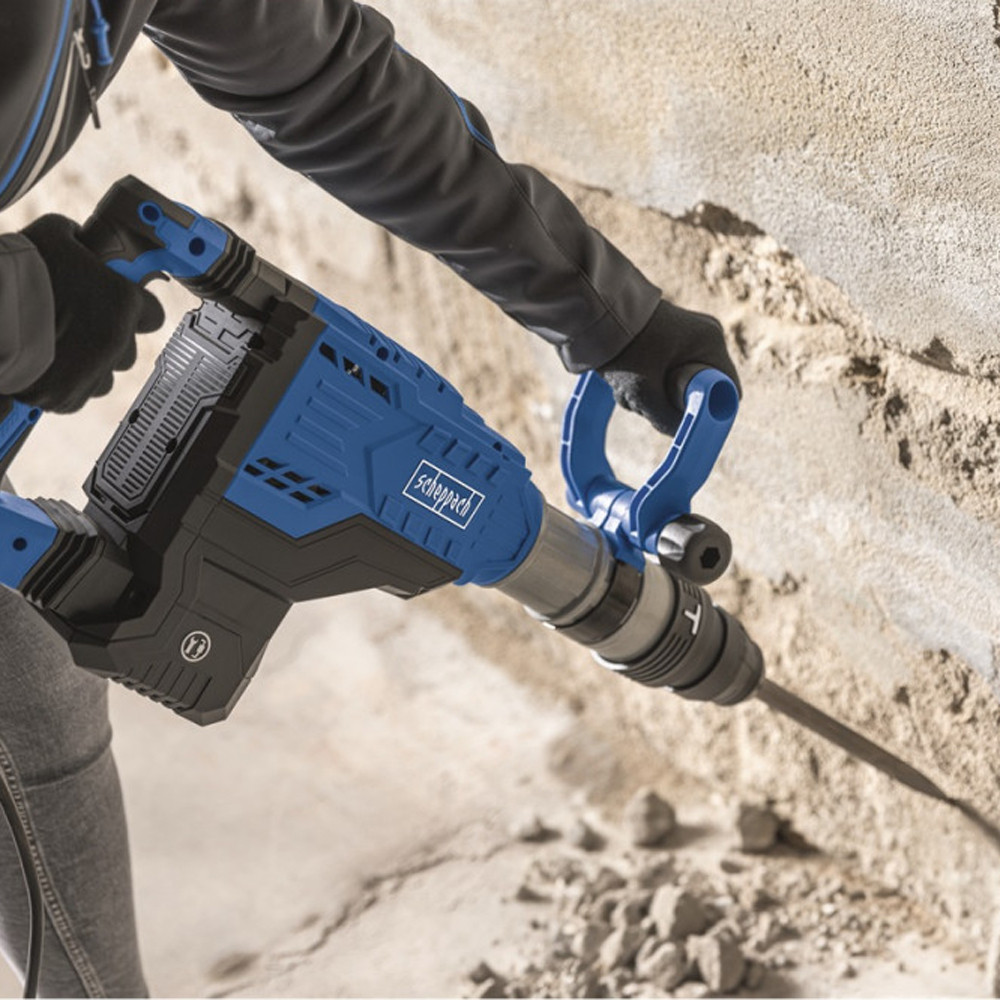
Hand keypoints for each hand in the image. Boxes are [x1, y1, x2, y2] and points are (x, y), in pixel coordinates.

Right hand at [17, 214, 163, 412]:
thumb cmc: (18, 271)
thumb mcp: (53, 234)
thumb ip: (79, 239)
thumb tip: (82, 241)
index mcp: (123, 303)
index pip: (153, 315)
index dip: (134, 307)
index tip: (117, 303)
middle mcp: (115, 342)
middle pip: (128, 348)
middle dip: (108, 338)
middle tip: (78, 322)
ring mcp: (93, 373)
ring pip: (105, 374)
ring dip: (89, 363)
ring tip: (57, 344)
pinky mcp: (67, 398)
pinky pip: (78, 393)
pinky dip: (66, 383)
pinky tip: (45, 363)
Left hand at [598, 300, 741, 434]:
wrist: (592, 313)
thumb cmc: (624, 348)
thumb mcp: (644, 391)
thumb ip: (665, 419)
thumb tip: (678, 434)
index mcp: (710, 341)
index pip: (729, 389)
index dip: (711, 411)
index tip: (686, 420)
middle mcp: (703, 336)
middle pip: (698, 389)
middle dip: (670, 402)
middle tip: (645, 401)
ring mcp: (684, 336)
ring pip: (676, 384)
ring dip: (650, 395)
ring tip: (625, 386)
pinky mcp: (664, 340)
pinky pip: (662, 373)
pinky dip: (643, 382)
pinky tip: (621, 379)